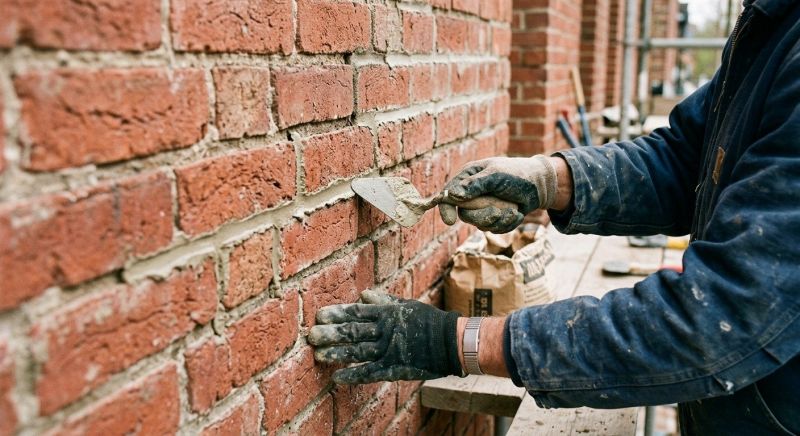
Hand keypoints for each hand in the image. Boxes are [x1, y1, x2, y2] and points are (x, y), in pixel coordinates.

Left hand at [308, 290, 461, 383]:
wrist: (450, 342)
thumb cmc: (428, 321)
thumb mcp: (406, 305)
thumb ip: (383, 300)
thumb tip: (363, 294)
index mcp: (387, 314)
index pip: (357, 313)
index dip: (338, 314)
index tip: (320, 315)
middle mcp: (385, 331)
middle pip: (354, 332)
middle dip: (331, 334)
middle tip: (312, 335)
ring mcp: (389, 350)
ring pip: (358, 352)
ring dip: (338, 354)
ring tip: (318, 355)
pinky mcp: (395, 367)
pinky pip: (371, 373)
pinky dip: (355, 375)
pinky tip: (338, 378)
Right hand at [439, 155, 557, 233]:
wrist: (539, 186)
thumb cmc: (517, 175)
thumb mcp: (496, 176)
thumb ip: (474, 185)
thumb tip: (452, 195)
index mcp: (468, 178)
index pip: (448, 195)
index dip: (446, 208)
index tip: (450, 220)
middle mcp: (472, 194)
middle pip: (465, 215)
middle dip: (482, 217)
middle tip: (498, 212)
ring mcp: (482, 207)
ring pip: (480, 225)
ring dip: (499, 221)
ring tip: (514, 210)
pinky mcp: (493, 218)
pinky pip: (494, 229)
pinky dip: (507, 224)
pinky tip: (517, 213)